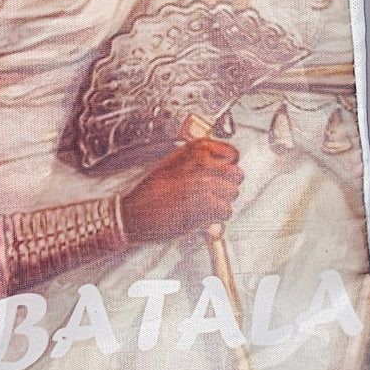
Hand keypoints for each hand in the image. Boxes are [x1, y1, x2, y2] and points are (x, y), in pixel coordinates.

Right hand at [120, 138, 243, 244]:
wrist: (132, 215)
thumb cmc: (148, 196)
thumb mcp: (171, 168)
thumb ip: (197, 169)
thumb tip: (220, 178)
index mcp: (191, 151)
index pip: (230, 153)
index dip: (229, 167)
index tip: (223, 176)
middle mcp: (200, 163)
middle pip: (237, 174)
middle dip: (228, 187)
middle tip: (214, 196)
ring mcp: (204, 182)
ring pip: (233, 194)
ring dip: (222, 204)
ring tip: (203, 209)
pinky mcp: (205, 203)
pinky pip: (226, 211)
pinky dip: (217, 219)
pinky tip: (202, 218)